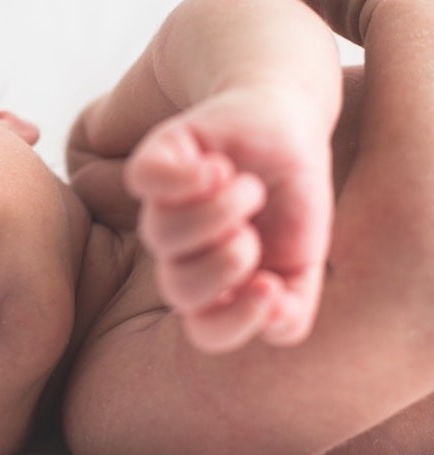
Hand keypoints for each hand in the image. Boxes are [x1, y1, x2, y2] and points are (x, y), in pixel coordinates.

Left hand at [125, 86, 332, 352]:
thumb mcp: (309, 256)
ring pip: (163, 237)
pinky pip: (145, 180)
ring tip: (248, 186)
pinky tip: (217, 167)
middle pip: (179, 289)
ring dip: (218, 213)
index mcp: (218, 283)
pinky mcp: (155, 161)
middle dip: (223, 265)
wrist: (287, 123)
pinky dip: (183, 178)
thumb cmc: (292, 195)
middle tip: (251, 233)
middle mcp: (182, 250)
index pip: (208, 331)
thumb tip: (270, 318)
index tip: (269, 286)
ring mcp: (162, 206)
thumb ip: (294, 305)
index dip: (234, 321)